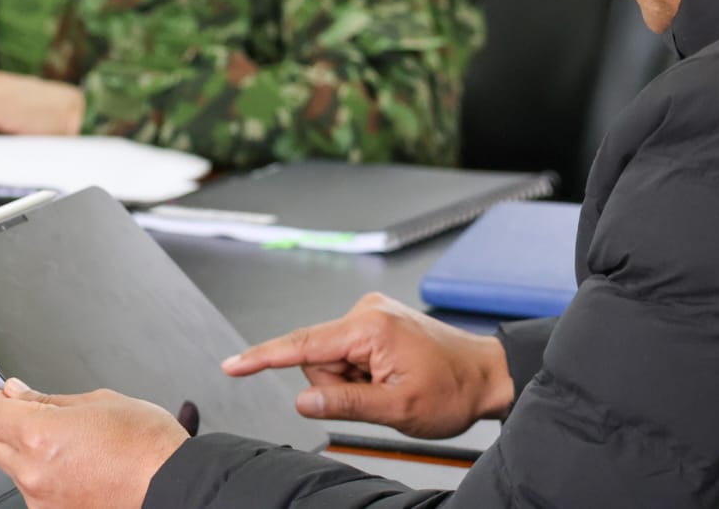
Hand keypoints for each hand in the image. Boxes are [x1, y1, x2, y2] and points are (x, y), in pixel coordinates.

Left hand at [0, 378, 185, 508]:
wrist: (170, 483)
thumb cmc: (144, 443)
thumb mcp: (97, 401)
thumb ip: (48, 399)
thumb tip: (18, 392)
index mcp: (40, 436)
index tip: (6, 391)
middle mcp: (33, 472)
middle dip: (4, 422)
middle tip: (28, 409)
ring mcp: (42, 499)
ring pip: (12, 468)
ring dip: (22, 449)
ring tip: (62, 439)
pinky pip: (33, 488)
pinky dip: (41, 472)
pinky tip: (70, 461)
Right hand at [223, 292, 513, 437]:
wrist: (485, 375)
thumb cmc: (453, 389)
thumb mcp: (398, 407)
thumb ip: (345, 403)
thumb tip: (303, 400)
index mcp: (369, 327)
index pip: (303, 344)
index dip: (263, 357)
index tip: (233, 366)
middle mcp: (366, 311)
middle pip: (317, 357)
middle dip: (337, 385)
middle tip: (378, 396)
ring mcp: (371, 314)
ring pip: (331, 359)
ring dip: (352, 381)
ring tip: (389, 385)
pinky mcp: (375, 322)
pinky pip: (347, 353)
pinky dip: (360, 372)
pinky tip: (389, 376)